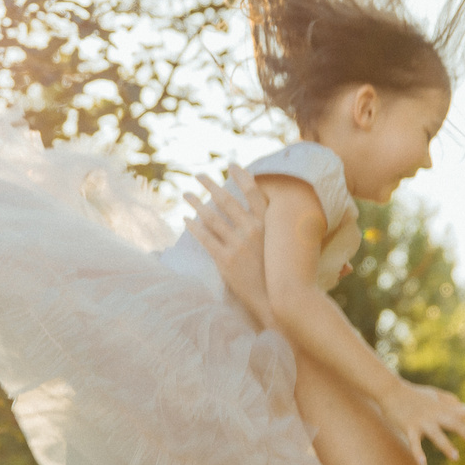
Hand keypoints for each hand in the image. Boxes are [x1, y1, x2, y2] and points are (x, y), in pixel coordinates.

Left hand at [183, 165, 272, 325]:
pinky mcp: (225, 260)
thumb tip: (259, 213)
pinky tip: (186, 219)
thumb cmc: (276, 274)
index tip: (230, 164)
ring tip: (186, 195)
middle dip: (210, 185)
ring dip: (196, 203)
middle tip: (198, 176)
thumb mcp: (279, 245)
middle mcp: (253, 230)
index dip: (242, 176)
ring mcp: (238, 245)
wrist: (275, 300)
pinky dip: (194, 226)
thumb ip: (269, 228)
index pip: (254, 192)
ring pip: (211, 217)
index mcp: (267, 225)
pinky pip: (205, 238)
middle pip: (227, 200)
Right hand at [389, 381, 464, 463]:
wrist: (390, 390)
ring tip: (456, 457)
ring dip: (446, 446)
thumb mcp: (434, 394)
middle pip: (456, 425)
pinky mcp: (408, 427)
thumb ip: (450, 401)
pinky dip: (418, 453)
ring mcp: (422, 421)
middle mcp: (435, 414)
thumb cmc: (414, 394)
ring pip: (436, 435)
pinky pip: (414, 442)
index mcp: (443, 407)